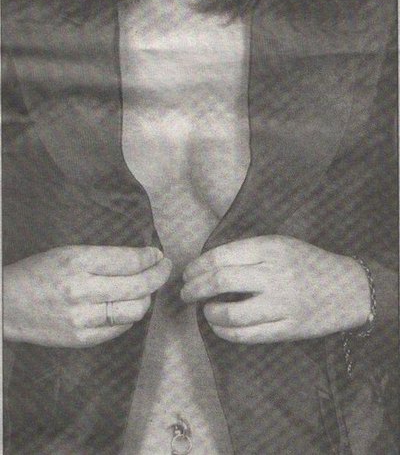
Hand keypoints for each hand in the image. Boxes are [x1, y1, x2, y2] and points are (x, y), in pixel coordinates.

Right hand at [4, 246, 171, 347]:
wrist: (7, 304)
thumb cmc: (39, 272)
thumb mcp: (68, 252)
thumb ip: (104, 256)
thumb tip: (142, 257)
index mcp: (78, 261)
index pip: (130, 260)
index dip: (151, 258)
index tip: (158, 255)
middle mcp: (82, 289)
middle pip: (139, 286)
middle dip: (159, 275)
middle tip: (164, 268)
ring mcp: (82, 318)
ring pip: (135, 309)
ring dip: (147, 297)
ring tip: (146, 288)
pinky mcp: (81, 339)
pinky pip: (120, 328)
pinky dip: (130, 316)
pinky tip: (128, 305)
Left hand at [181, 236, 370, 343]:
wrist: (347, 289)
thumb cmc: (308, 262)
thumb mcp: (280, 243)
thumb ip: (249, 251)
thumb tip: (208, 263)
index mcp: (270, 248)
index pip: (221, 256)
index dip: (198, 266)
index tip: (189, 272)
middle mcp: (274, 275)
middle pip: (220, 281)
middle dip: (194, 288)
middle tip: (186, 293)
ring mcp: (281, 304)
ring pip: (230, 313)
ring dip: (208, 313)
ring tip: (204, 310)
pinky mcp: (286, 329)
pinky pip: (246, 335)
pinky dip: (225, 332)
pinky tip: (218, 325)